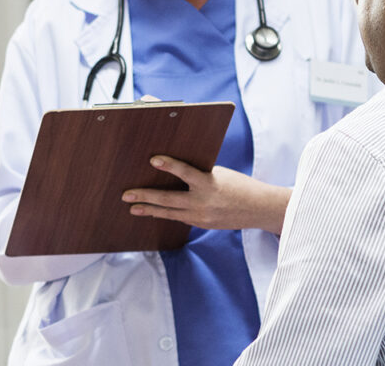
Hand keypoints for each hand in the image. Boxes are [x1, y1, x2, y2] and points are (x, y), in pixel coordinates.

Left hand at [122, 156, 292, 234]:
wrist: (258, 209)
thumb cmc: (238, 185)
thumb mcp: (219, 174)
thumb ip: (197, 173)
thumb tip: (172, 170)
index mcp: (209, 183)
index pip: (185, 172)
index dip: (169, 165)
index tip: (153, 160)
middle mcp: (203, 202)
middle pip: (168, 199)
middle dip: (145, 196)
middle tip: (126, 194)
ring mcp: (200, 216)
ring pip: (169, 213)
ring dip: (149, 209)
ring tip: (132, 207)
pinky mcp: (201, 224)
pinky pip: (178, 217)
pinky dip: (164, 213)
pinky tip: (151, 211)